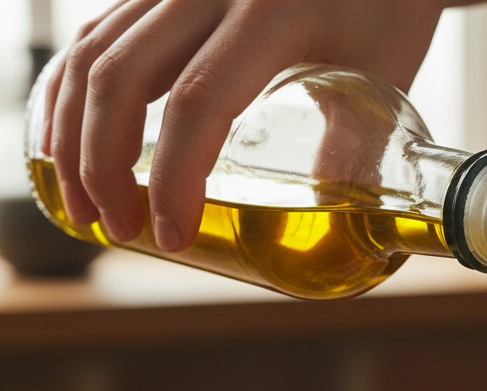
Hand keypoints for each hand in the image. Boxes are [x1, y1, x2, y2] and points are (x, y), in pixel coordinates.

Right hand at [42, 0, 453, 250]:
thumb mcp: (385, 72)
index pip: (200, 103)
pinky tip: (66, 139)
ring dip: (73, 135)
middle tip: (119, 229)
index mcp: (270, 12)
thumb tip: (329, 223)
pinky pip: (100, 34)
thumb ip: (353, 146)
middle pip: (122, 79)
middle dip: (103, 166)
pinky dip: (70, 90)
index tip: (172, 237)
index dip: (176, 178)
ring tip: (82, 204)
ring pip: (95, 53)